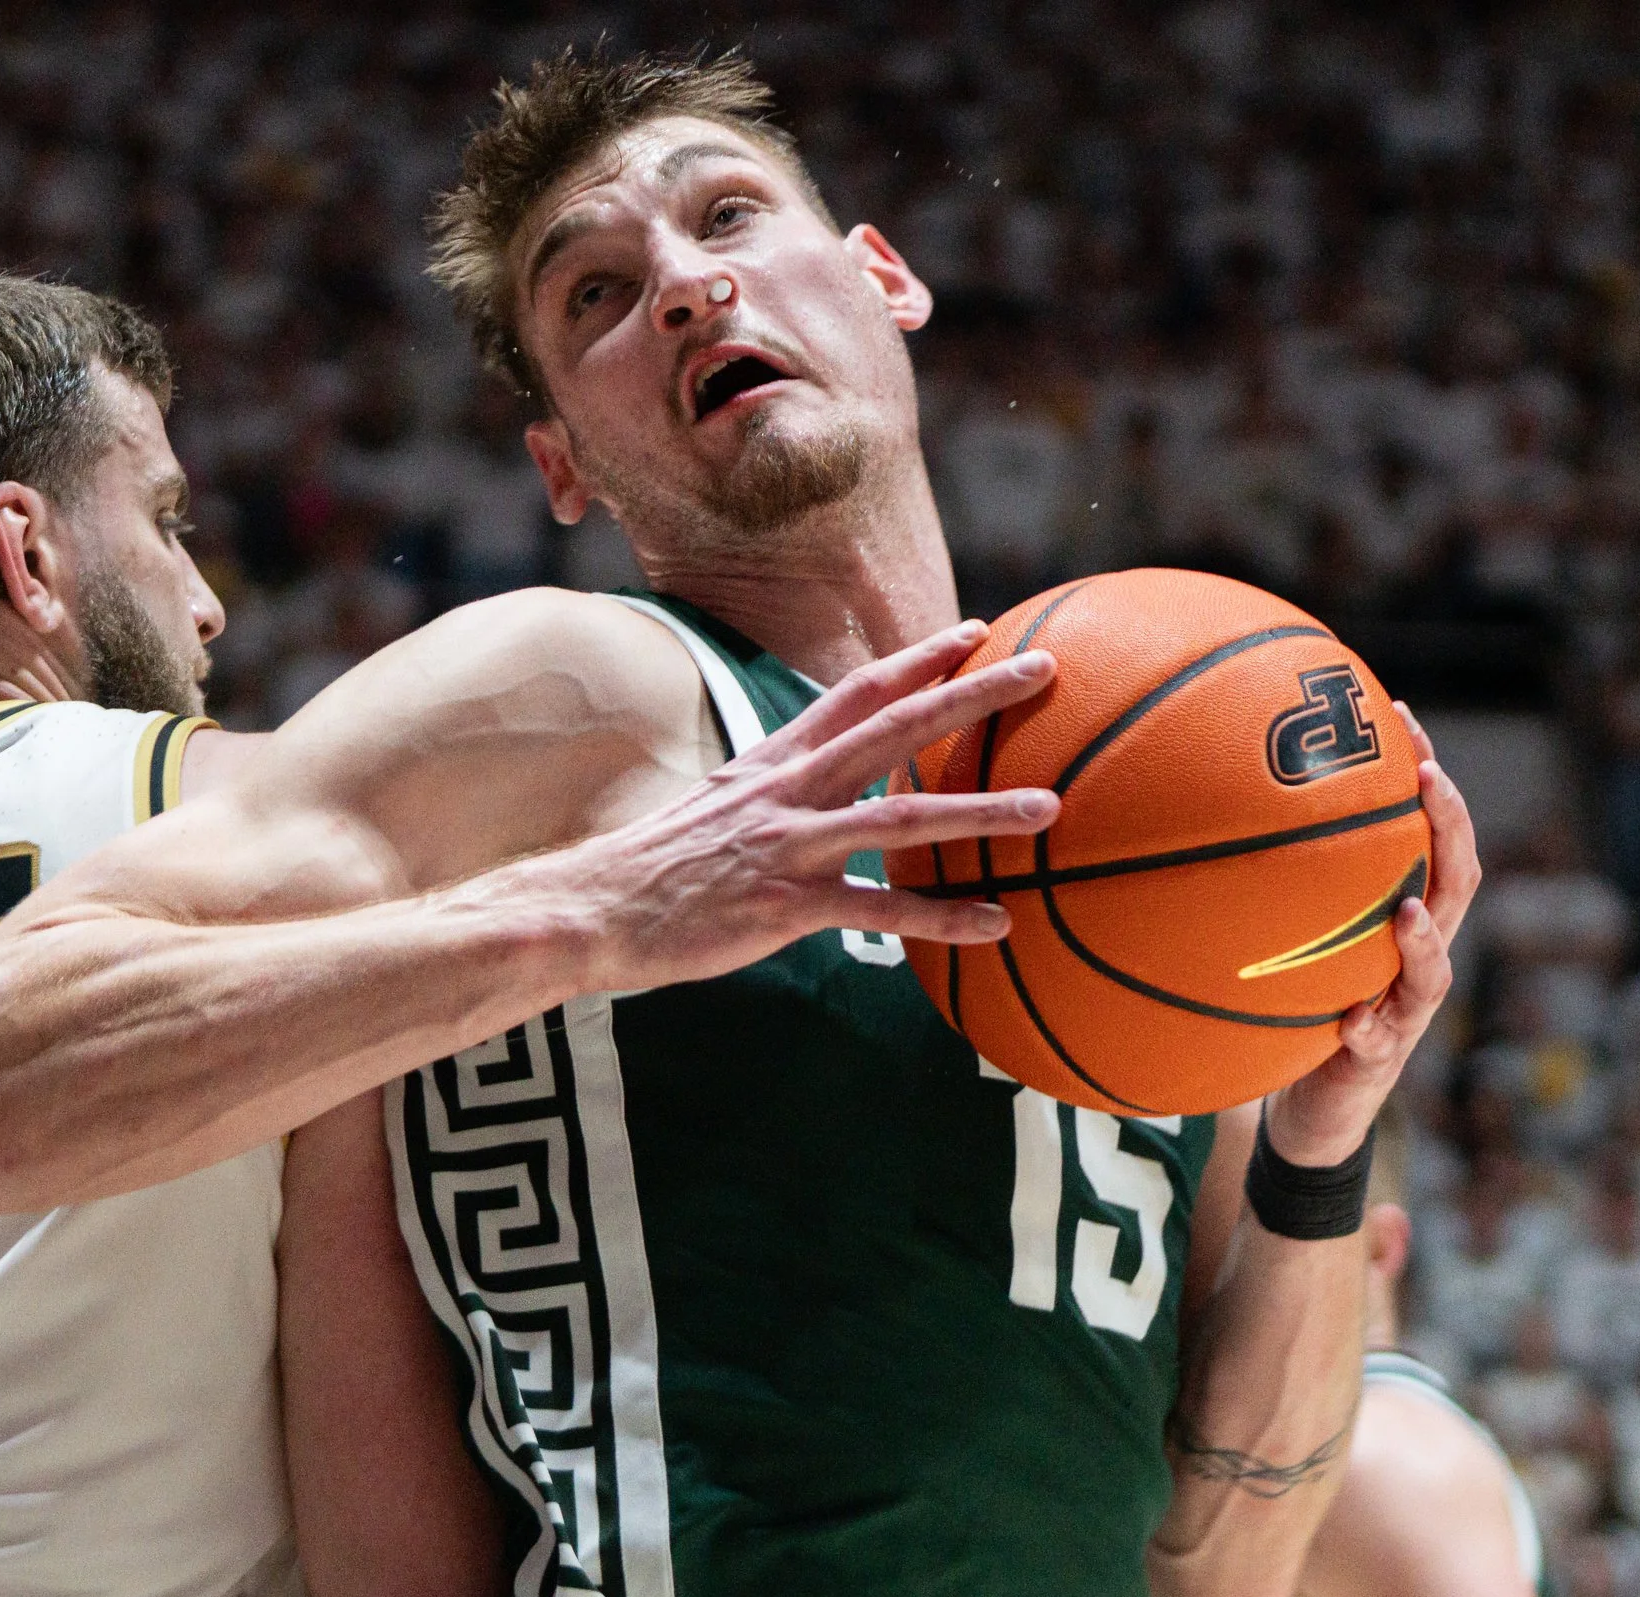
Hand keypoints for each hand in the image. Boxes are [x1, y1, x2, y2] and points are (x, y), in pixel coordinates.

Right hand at [531, 621, 1061, 991]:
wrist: (590, 908)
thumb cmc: (653, 869)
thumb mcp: (716, 807)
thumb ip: (771, 793)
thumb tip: (812, 793)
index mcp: (774, 760)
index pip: (858, 691)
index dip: (919, 659)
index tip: (976, 632)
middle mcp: (789, 789)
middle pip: (897, 726)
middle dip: (975, 693)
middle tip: (1044, 668)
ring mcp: (790, 844)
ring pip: (902, 814)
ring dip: (982, 808)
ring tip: (1049, 807)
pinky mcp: (785, 904)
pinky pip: (880, 911)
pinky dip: (942, 916)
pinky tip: (997, 922)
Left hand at [1263, 702, 1480, 1165]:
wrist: (1311, 1105)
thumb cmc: (1299, 1002)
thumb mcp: (1291, 932)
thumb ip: (1275, 879)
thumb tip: (1212, 792)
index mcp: (1403, 913)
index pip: (1431, 834)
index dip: (1427, 777)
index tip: (1403, 718)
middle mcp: (1417, 955)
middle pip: (1456, 884)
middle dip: (1448, 828)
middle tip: (1429, 780)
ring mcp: (1404, 1010)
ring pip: (1434, 971)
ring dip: (1422, 939)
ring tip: (1406, 911)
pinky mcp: (1378, 1060)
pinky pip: (1377, 1043)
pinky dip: (1367, 1027)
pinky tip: (1348, 1018)